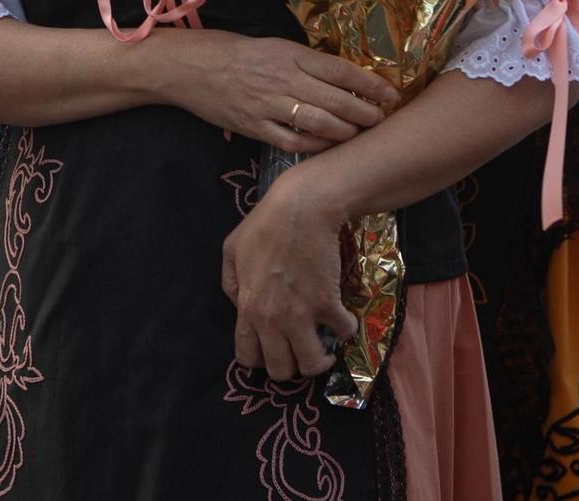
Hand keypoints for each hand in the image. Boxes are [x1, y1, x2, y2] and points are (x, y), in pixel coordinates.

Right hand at [160, 31, 398, 153]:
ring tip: (359, 134)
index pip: (340, 70)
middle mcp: (284, 79)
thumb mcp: (276, 46)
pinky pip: (291, 142)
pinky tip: (327, 147)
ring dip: (344, 132)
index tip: (391, 94)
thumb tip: (344, 76)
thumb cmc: (237, 52)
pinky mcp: (254, 127)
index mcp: (292, 55)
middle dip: (365, 112)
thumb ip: (307, 61)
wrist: (192, 67)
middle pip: (335, 100)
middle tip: (382, 120)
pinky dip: (314, 146)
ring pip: (318, 123)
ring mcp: (269, 105)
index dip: (370, 84)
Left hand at [221, 170, 355, 381]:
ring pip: (313, 365)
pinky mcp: (330, 304)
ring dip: (320, 361)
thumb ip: (231, 285)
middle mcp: (273, 321)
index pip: (248, 357)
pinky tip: (344, 320)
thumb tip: (240, 307)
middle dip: (290, 367)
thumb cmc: (264, 225)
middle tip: (298, 351)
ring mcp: (303, 315)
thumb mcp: (232, 251)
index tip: (271, 353)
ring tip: (324, 349)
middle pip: (281, 370)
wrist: (302, 208)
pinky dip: (346, 331)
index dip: (260, 361)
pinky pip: (344, 334)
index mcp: (248, 309)